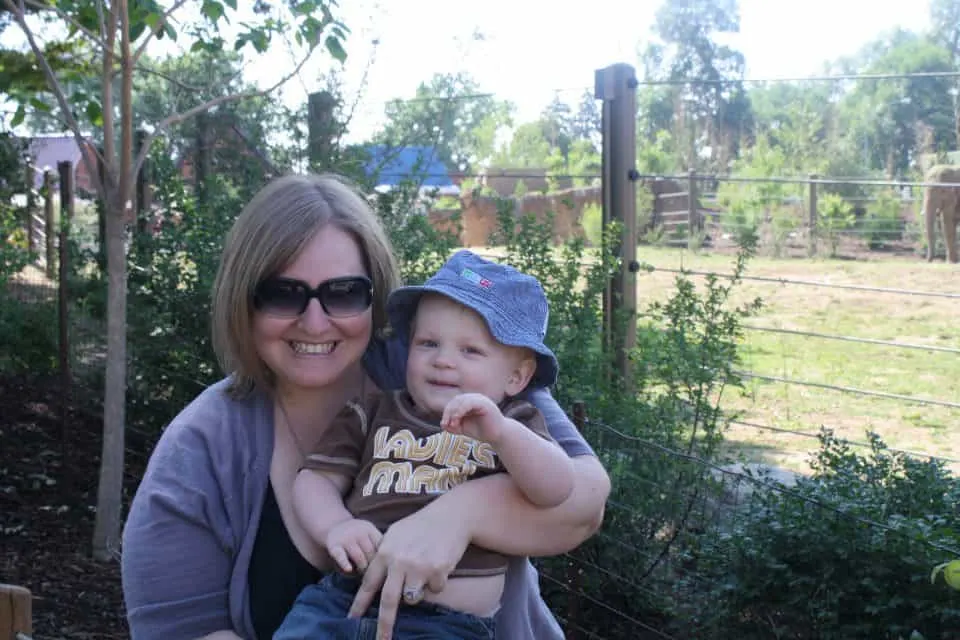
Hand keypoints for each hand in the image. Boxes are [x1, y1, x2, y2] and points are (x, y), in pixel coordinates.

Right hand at [325, 518, 381, 574]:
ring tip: (363, 573)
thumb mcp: (368, 534)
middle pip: (371, 552)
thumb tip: (389, 563)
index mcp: (369, 528)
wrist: (334, 526)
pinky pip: (340, 556)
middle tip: (373, 574)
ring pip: (359, 557)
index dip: (384, 557)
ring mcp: (346, 538)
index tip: (384, 566)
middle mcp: (358, 531)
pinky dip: (345, 563)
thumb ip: (377, 544)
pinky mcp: (334, 546)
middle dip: (373, 565)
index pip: (381, 545)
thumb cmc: (356, 536)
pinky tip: (349, 569)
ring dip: (362, 568)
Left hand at [348, 504, 471, 639]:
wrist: (451, 516)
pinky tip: (440, 563)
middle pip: (388, 601)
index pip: (368, 584)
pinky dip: (438, 581)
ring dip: (416, 591)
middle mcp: (400, 561)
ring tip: (424, 570)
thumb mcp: (396, 534)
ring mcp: (419, 567)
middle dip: (384, 624)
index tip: (351, 619)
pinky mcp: (438, 571)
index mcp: (385, 552)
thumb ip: (385, 554)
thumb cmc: (421, 525)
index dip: (359, 604)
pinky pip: (435, 590)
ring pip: (413, 598)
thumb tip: (375, 576)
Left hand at [440, 392, 507, 444]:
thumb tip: (443, 425)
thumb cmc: (482, 431)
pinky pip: (469, 403)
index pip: (453, 402)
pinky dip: (460, 410)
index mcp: (469, 401)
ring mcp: (480, 399)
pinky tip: (457, 419)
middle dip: (448, 413)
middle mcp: (474, 397)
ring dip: (454, 413)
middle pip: (456, 400)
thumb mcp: (463, 428)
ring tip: (453, 425)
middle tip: (446, 425)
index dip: (446, 413)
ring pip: (461, 400)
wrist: (497, 436)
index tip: (444, 425)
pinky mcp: (484, 403)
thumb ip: (453, 426)